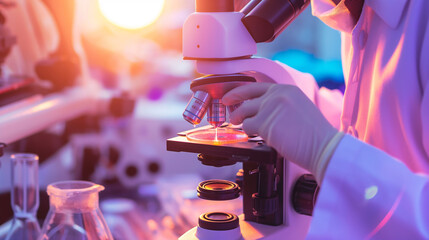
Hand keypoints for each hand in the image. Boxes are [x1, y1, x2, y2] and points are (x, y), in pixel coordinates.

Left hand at [222, 83, 338, 178]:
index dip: (240, 91)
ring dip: (240, 121)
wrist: (323, 146)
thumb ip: (280, 104)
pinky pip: (247, 127)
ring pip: (244, 112)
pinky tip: (257, 136)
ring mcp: (270, 107)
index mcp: (286, 89)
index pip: (257, 86)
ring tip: (241, 126)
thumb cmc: (314, 134)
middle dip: (232, 101)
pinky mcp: (265, 123)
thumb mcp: (298, 107)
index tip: (231, 95)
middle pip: (246, 96)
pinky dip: (249, 132)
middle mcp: (277, 95)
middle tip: (228, 109)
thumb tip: (261, 109)